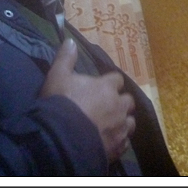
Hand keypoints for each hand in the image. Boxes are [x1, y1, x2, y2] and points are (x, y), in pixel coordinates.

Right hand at [40, 38, 135, 162]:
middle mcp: (119, 105)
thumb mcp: (57, 76)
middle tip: (107, 106)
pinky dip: (119, 140)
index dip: (110, 83)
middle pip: (128, 100)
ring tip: (111, 125)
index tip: (101, 86)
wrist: (62, 138)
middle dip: (120, 102)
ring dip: (122, 121)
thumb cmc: (61, 103)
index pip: (117, 79)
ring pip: (130, 122)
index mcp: (107, 86)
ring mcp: (121, 128)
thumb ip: (66, 58)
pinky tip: (109, 141)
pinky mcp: (118, 147)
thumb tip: (70, 40)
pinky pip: (125, 142)